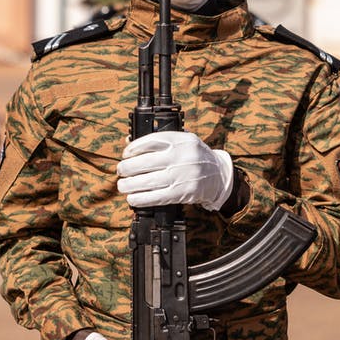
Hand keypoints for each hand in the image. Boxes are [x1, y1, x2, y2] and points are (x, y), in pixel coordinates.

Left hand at [117, 131, 233, 210]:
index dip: (133, 148)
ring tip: (122, 185)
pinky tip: (132, 198)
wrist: (218, 175)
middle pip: (145, 162)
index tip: (126, 153)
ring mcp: (182, 176)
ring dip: (130, 185)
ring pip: (148, 181)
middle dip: (127, 168)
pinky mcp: (183, 193)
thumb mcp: (182, 142)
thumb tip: (128, 142)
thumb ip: (158, 141)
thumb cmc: (195, 156)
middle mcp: (181, 156)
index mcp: (181, 140)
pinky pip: (156, 197)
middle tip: (121, 170)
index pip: (151, 141)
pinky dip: (141, 199)